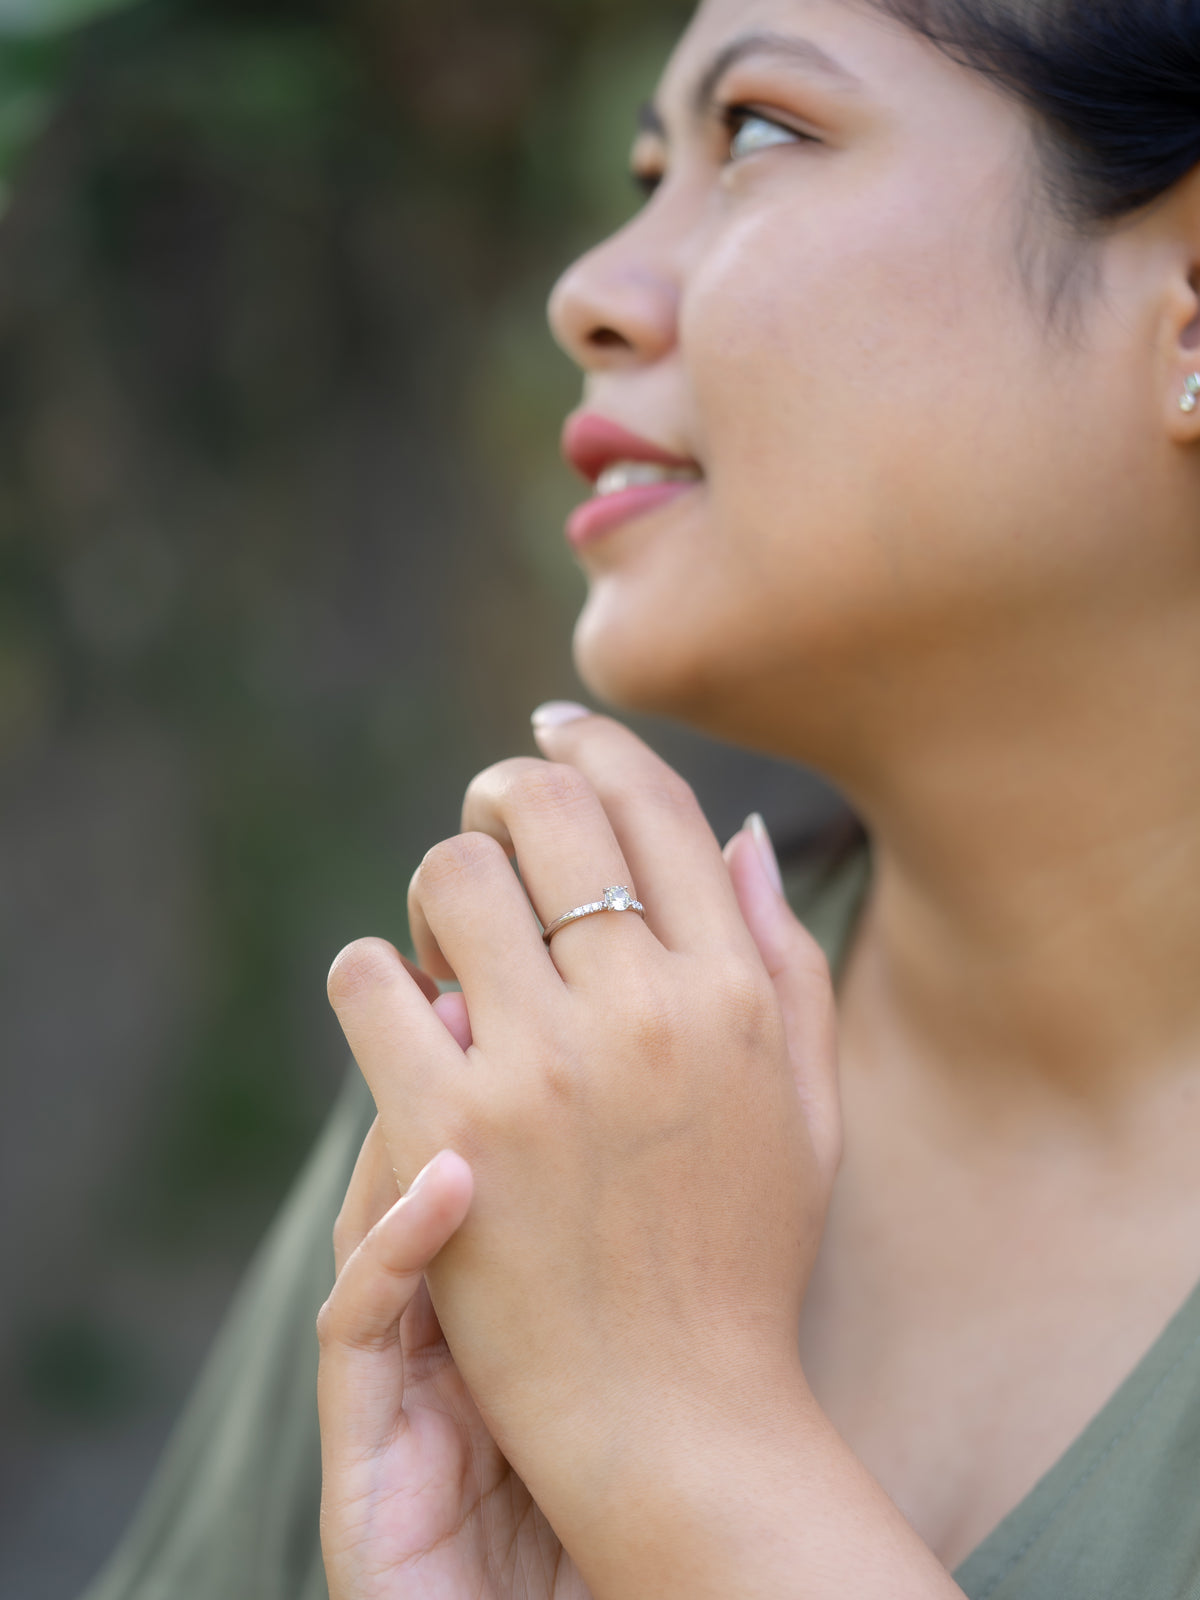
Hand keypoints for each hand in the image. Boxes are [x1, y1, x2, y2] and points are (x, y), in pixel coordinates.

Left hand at [326, 714, 840, 1591]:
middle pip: (544, 809)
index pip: (653, 805)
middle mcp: (646, 1009)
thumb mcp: (806, 1107)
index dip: (595, 743)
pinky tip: (397, 1003)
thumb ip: (786, 961)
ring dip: (437, 886)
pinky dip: (370, 974)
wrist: (674, 1415)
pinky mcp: (451, 1131)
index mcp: (734, 992)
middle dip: (503, 792)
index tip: (553, 727)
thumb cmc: (741, 1257)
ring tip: (445, 940)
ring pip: (452, 874)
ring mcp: (545, 1069)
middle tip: (487, 830)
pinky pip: (371, 980)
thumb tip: (744, 832)